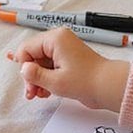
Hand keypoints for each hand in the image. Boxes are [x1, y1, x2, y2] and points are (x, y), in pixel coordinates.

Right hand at [9, 26, 128, 110]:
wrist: (109, 87)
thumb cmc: (87, 81)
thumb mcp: (55, 81)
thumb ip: (34, 75)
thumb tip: (23, 69)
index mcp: (55, 38)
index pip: (26, 48)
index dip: (24, 66)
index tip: (28, 82)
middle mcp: (59, 40)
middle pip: (33, 56)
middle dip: (30, 75)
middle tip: (32, 92)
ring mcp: (64, 50)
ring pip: (40, 63)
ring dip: (37, 79)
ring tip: (39, 94)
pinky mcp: (68, 60)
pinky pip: (50, 67)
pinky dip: (46, 79)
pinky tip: (46, 92)